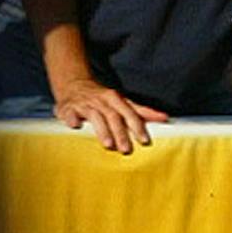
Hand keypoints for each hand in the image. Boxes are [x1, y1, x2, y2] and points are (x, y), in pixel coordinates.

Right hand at [53, 76, 167, 153]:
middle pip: (113, 117)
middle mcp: (101, 100)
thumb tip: (164, 118)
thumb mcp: (122, 102)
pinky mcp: (68, 107)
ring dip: (101, 130)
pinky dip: (72, 118)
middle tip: (126, 150)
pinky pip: (69, 112)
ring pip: (94, 116)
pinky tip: (75, 125)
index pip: (129, 113)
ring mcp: (84, 103)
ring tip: (108, 144)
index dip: (137, 126)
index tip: (145, 140)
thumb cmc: (102, 98)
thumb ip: (141, 111)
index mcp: (115, 99)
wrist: (74, 83)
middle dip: (121, 133)